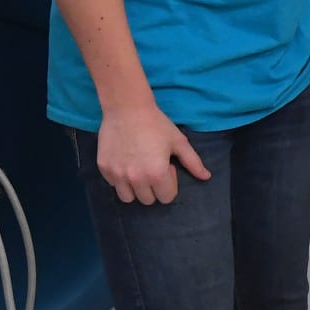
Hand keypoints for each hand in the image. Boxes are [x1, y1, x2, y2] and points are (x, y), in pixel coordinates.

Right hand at [96, 102, 210, 203]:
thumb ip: (193, 162)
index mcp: (156, 174)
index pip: (166, 198)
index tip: (167, 166)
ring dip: (136, 188)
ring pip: (128, 197)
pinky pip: (113, 185)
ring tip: (138, 169)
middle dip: (154, 188)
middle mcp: (135, 179)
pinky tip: (126, 161)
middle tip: (152, 166)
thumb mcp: (178, 141)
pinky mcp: (103, 169)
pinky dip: (121, 179)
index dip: (170, 183)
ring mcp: (117, 175)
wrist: (126, 108)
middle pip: (148, 200)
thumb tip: (206, 177)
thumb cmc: (156, 124)